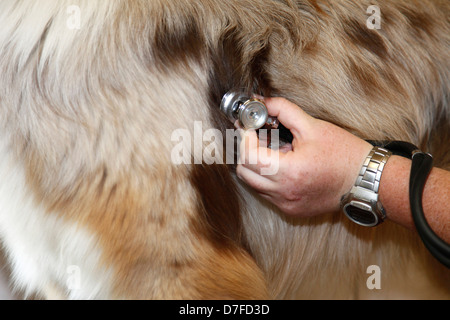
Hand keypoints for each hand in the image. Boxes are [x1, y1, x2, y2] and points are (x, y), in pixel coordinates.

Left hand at [236, 97, 372, 216]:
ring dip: (255, 164)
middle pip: (244, 171)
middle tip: (255, 134)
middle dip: (246, 150)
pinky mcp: (290, 209)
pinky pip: (267, 193)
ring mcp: (286, 204)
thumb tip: (262, 101)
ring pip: (253, 184)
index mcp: (289, 172)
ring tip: (272, 148)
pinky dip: (267, 177)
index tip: (249, 125)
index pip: (248, 156)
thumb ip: (283, 110)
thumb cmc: (344, 154)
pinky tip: (281, 163)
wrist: (367, 181)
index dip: (244, 137)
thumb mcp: (312, 126)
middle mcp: (284, 193)